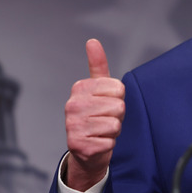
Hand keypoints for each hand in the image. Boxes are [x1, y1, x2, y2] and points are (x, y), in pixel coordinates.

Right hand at [64, 39, 125, 190]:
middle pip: (118, 107)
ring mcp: (73, 126)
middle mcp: (72, 105)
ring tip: (101, 131)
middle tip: (104, 120)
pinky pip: (110, 141)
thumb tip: (92, 41)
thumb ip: (98, 65)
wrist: (86, 151)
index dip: (119, 99)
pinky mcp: (79, 145)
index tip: (107, 104)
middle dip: (117, 116)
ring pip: (115, 124)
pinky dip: (108, 145)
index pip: (119, 89)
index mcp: (80, 88)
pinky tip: (97, 143)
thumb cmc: (97, 116)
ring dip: (113, 131)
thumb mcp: (99, 89)